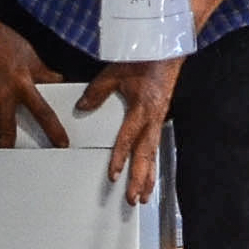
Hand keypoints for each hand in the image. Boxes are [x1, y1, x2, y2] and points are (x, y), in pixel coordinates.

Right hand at [0, 3, 67, 149]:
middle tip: (15, 154)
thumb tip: (57, 79)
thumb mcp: (26, 51)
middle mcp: (2, 95)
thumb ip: (42, 70)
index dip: (54, 131)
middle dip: (11, 146)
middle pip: (9, 133)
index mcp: (21, 83)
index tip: (61, 144)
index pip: (44, 113)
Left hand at [74, 57, 180, 205]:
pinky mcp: (160, 119)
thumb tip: (82, 107)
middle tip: (132, 199)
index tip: (113, 174)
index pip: (128, 138)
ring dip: (149, 177)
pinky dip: (153, 164)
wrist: (166, 49)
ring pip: (154, 154)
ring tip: (143, 197)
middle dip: (139, 179)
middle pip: (146, 155)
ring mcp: (159, 120)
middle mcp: (153, 118)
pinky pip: (156, 146)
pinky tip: (150, 176)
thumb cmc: (142, 58)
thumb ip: (97, 92)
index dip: (120, 157)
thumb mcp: (114, 72)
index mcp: (142, 108)